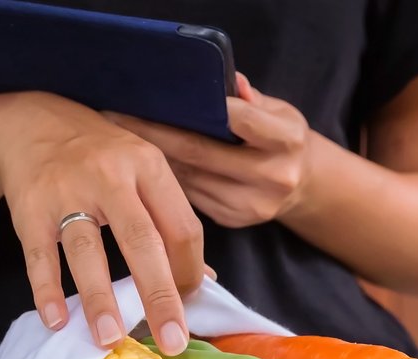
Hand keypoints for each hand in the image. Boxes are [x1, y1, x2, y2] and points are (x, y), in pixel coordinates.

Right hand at [0, 92, 203, 354]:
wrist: (32, 123)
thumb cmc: (101, 157)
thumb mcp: (143, 173)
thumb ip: (172, 221)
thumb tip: (202, 280)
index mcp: (149, 166)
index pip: (182, 227)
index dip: (190, 272)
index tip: (188, 305)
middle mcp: (110, 176)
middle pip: (142, 241)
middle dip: (160, 296)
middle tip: (172, 342)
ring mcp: (67, 191)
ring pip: (88, 250)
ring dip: (99, 299)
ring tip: (110, 340)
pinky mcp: (30, 208)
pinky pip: (39, 255)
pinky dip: (46, 290)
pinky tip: (57, 321)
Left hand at [105, 74, 310, 227]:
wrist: (299, 185)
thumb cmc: (280, 138)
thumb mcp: (277, 110)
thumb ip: (248, 98)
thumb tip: (223, 80)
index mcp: (288, 141)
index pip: (241, 119)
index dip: (204, 108)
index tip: (160, 95)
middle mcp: (273, 176)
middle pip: (201, 151)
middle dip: (156, 132)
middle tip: (118, 115)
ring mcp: (251, 204)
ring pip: (188, 176)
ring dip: (153, 157)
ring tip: (122, 138)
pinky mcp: (232, 220)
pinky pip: (188, 195)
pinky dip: (164, 178)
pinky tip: (142, 164)